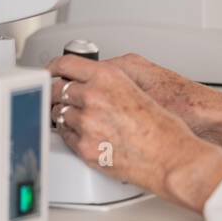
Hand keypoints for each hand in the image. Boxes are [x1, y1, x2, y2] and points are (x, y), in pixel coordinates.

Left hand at [48, 55, 221, 212]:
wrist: (171, 156)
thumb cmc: (163, 126)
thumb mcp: (137, 87)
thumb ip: (109, 81)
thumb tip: (91, 82)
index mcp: (108, 77)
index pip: (66, 64)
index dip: (54, 67)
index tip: (50, 71)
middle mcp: (93, 96)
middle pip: (57, 90)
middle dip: (57, 94)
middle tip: (58, 98)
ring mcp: (86, 123)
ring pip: (59, 114)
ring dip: (65, 115)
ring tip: (80, 120)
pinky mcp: (84, 147)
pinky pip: (65, 137)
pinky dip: (71, 135)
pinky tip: (85, 135)